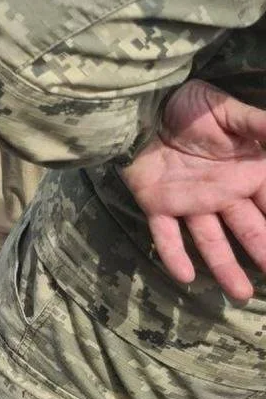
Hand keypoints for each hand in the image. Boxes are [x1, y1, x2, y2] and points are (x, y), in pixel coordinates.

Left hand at [120, 80, 265, 301]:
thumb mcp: (233, 114)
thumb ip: (263, 126)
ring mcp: (189, 202)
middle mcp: (222, 194)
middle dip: (263, 254)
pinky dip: (173, 255)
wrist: (144, 104)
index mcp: (247, 173)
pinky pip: (165, 234)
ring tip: (239, 294)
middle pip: (248, 230)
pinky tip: (185, 277)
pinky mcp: (157, 203)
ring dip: (224, 266)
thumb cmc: (193, 106)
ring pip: (210, 240)